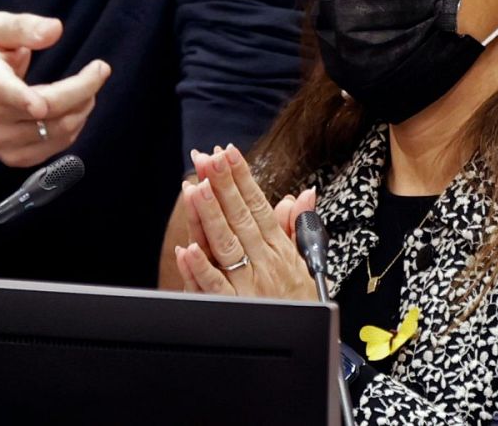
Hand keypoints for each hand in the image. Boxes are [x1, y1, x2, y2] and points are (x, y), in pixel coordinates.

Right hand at [0, 11, 109, 167]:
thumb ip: (23, 27)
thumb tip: (54, 29)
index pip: (6, 93)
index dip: (26, 99)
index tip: (44, 102)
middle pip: (48, 110)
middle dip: (83, 89)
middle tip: (100, 70)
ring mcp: (2, 141)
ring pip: (59, 129)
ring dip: (83, 106)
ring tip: (87, 88)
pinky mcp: (17, 157)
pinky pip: (60, 143)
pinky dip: (76, 123)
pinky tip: (73, 108)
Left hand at [172, 144, 318, 300]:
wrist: (309, 344)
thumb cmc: (303, 303)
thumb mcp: (308, 262)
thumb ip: (299, 227)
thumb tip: (302, 195)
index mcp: (280, 248)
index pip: (258, 205)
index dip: (242, 177)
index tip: (227, 152)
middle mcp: (265, 261)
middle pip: (240, 217)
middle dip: (223, 185)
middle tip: (207, 158)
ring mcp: (250, 284)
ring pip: (226, 245)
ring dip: (210, 216)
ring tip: (195, 188)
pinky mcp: (237, 308)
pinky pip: (216, 287)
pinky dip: (201, 268)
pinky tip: (188, 248)